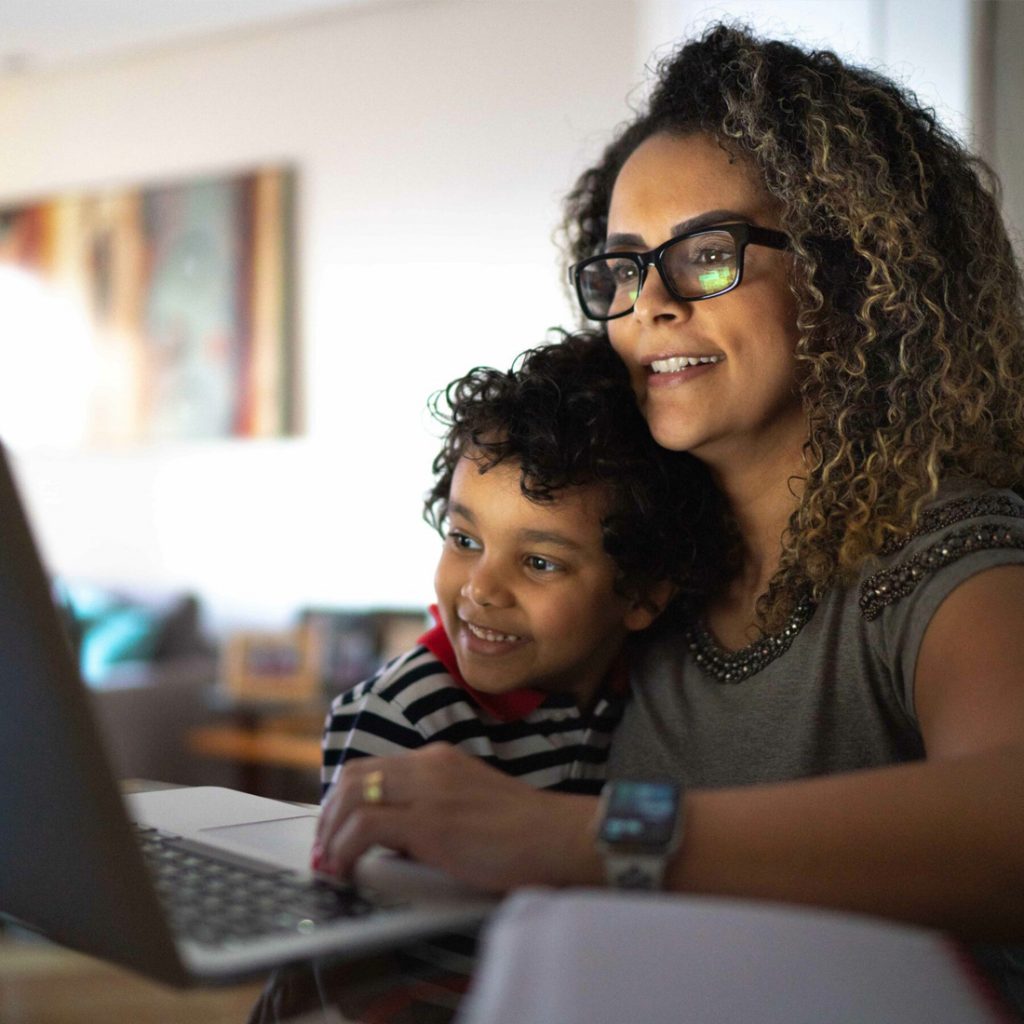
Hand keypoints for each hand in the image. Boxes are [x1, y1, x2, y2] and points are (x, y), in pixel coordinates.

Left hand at [313, 743, 603, 891]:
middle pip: (353, 776)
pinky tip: (346, 870)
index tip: (334, 831)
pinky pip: (365, 827)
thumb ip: (432, 809)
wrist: (559, 837)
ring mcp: (430, 790)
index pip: (372, 767)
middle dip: (328, 815)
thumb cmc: (523, 833)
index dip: (342, 799)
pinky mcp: (431, 822)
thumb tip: (390, 838)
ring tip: (331, 865)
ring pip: (352, 795)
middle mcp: (430, 765)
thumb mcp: (469, 805)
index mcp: (439, 760)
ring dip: (330, 833)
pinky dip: (344, 849)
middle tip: (324, 851)